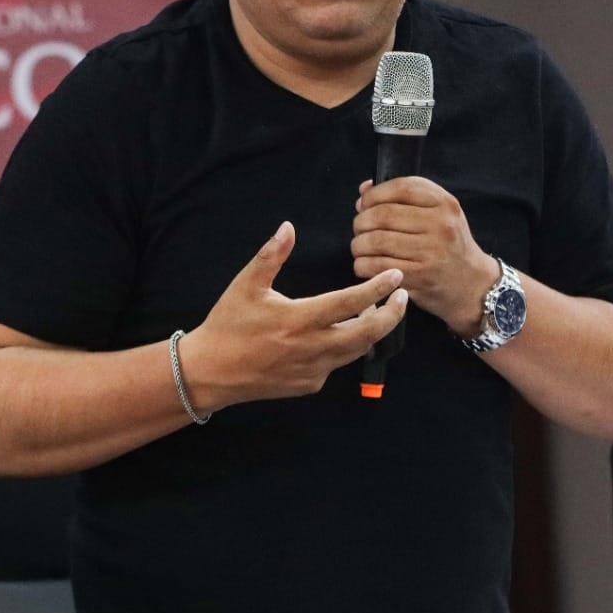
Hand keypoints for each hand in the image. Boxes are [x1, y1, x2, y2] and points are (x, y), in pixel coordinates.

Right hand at [182, 221, 407, 407]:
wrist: (211, 372)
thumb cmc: (227, 325)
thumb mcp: (245, 286)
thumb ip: (270, 256)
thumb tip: (288, 227)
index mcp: (298, 319)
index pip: (350, 302)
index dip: (378, 289)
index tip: (396, 277)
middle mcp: (311, 348)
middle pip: (367, 334)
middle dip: (391, 315)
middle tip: (402, 297)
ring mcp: (312, 370)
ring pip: (356, 351)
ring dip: (372, 331)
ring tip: (378, 311)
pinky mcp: (309, 384)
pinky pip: (337, 364)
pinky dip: (347, 347)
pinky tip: (343, 333)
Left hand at [352, 177, 496, 336]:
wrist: (473, 285)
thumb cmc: (449, 246)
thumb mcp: (438, 214)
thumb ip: (404, 199)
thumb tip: (364, 192)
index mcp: (445, 204)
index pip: (401, 188)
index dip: (374, 195)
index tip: (364, 204)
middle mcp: (441, 225)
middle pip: (384, 214)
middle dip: (361, 221)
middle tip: (359, 229)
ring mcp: (431, 251)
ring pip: (377, 240)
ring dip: (359, 244)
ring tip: (360, 247)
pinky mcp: (420, 276)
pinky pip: (378, 266)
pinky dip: (363, 265)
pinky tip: (364, 265)